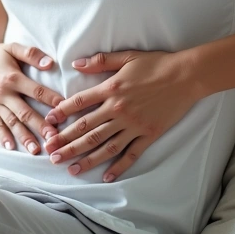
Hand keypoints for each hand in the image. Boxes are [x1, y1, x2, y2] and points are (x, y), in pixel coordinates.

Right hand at [0, 39, 64, 155]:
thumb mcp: (13, 47)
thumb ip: (32, 54)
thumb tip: (50, 63)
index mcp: (12, 77)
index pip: (36, 91)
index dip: (51, 99)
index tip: (65, 109)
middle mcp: (3, 92)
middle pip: (24, 111)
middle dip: (40, 126)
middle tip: (54, 138)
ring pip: (11, 122)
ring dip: (24, 136)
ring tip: (36, 150)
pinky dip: (2, 137)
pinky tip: (11, 147)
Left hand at [43, 50, 200, 182]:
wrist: (186, 76)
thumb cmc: (156, 64)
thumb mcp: (126, 57)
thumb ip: (100, 62)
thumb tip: (76, 64)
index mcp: (111, 89)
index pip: (79, 103)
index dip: (62, 113)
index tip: (48, 123)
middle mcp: (118, 109)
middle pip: (87, 129)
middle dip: (67, 143)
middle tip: (51, 154)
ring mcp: (134, 124)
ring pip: (105, 145)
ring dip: (86, 158)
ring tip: (71, 169)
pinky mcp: (149, 134)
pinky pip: (131, 153)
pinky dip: (119, 166)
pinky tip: (106, 176)